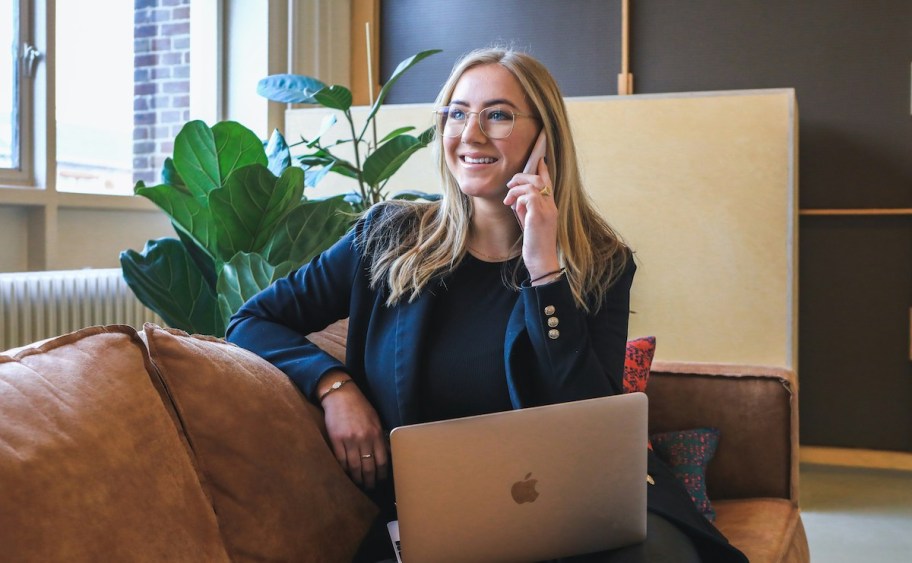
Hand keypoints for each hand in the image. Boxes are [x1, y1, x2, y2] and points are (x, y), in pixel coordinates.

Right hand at [319, 377, 388, 489]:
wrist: (341, 395)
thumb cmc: (360, 407)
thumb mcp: (375, 419)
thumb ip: (380, 437)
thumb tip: (386, 454)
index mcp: (376, 434)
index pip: (382, 461)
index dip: (382, 474)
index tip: (381, 480)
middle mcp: (364, 438)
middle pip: (368, 467)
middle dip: (370, 480)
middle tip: (370, 488)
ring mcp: (349, 440)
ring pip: (354, 467)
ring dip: (357, 479)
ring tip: (358, 484)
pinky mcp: (336, 440)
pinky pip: (341, 460)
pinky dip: (344, 470)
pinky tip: (347, 474)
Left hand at [503, 158, 559, 278]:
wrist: (542, 261)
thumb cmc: (535, 245)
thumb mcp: (530, 223)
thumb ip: (526, 210)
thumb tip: (517, 200)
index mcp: (551, 207)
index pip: (549, 183)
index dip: (543, 170)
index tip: (539, 160)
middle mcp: (551, 206)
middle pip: (539, 179)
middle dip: (522, 177)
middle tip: (509, 185)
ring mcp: (547, 211)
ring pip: (533, 185)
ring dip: (516, 189)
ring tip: (508, 199)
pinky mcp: (539, 216)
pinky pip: (529, 196)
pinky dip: (519, 199)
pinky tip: (514, 207)